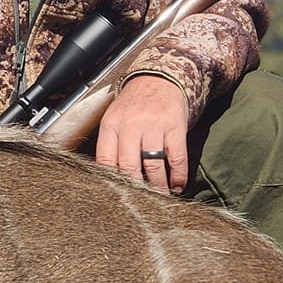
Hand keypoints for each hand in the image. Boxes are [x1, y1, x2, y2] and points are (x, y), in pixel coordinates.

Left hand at [94, 75, 189, 193]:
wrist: (159, 78)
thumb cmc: (133, 105)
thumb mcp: (114, 119)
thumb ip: (110, 145)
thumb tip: (108, 179)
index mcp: (111, 125)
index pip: (105, 160)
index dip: (111, 182)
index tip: (117, 197)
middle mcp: (130, 125)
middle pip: (129, 167)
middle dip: (136, 189)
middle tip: (141, 203)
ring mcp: (153, 125)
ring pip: (153, 165)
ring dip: (158, 187)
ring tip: (160, 197)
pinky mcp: (175, 126)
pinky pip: (177, 157)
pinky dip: (178, 176)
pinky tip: (177, 185)